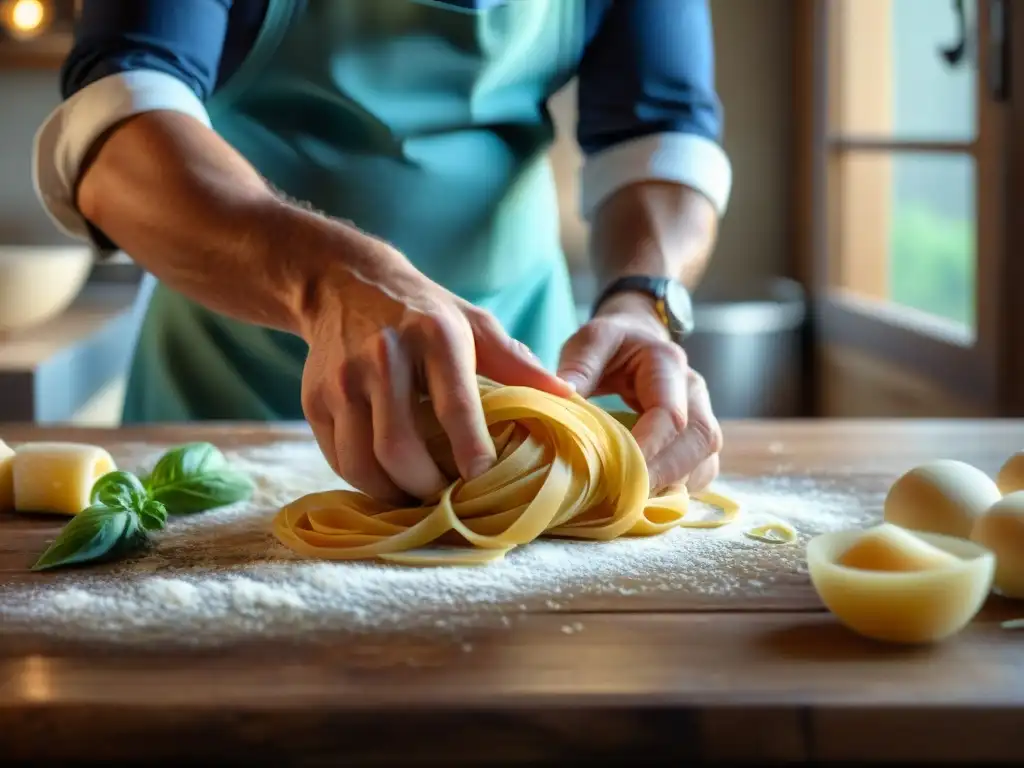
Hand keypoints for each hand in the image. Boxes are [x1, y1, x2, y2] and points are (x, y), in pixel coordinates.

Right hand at [300, 237, 572, 504]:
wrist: (343, 283)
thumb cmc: (424, 311)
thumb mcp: (474, 322)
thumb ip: (517, 362)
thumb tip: (569, 398)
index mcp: (433, 334)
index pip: (455, 407)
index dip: (472, 453)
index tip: (484, 478)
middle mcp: (382, 356)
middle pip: (399, 448)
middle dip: (427, 485)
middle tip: (448, 496)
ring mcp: (341, 379)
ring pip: (362, 462)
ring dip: (393, 493)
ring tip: (418, 494)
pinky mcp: (313, 398)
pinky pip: (338, 458)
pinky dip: (365, 481)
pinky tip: (388, 479)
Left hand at [556, 292, 722, 492]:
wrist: (639, 339)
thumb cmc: (612, 343)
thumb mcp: (591, 340)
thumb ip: (578, 365)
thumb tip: (560, 397)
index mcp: (667, 364)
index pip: (670, 414)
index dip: (646, 447)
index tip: (613, 472)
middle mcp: (695, 392)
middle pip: (698, 441)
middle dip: (663, 474)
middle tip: (623, 499)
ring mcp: (703, 417)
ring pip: (704, 462)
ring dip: (670, 486)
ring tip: (630, 504)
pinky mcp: (698, 442)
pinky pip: (699, 473)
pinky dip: (674, 491)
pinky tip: (642, 500)